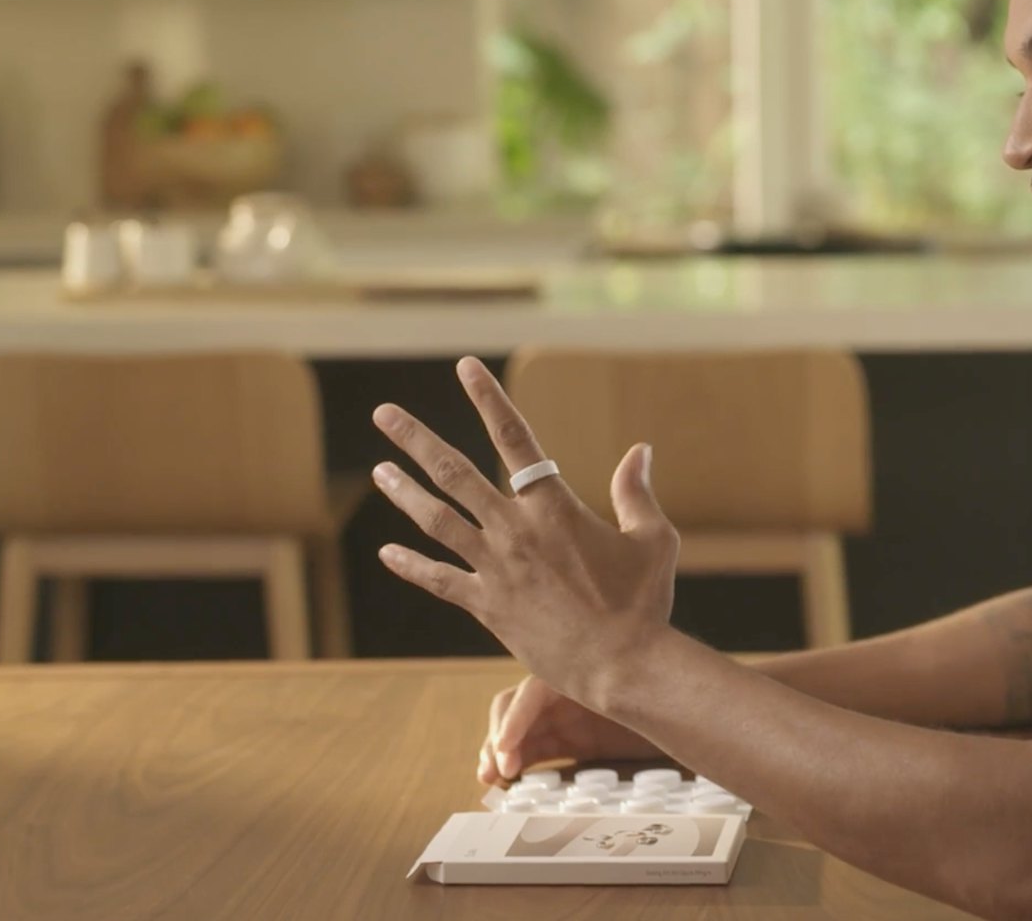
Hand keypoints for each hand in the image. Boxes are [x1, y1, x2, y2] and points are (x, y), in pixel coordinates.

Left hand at [369, 356, 679, 710]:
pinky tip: (387, 553)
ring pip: (437, 520)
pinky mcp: (487, 605)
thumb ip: (636, 492)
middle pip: (455, 473)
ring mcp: (496, 568)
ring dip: (404, 493)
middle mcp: (516, 530)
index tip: (464, 367)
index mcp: (553, 506)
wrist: (623, 665)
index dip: (488, 398)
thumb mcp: (653, 540)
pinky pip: (440, 580)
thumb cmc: (643, 603)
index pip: (514, 438)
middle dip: (415, 439)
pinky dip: (412, 566)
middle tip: (383, 414)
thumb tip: (641, 449)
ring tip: (378, 471)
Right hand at [478, 675, 661, 785]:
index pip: (533, 690)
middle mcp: (565, 689)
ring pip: (518, 728)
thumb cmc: (673, 698)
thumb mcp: (652, 699)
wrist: (691, 714)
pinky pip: (534, 747)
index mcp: (580, 671)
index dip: (514, 720)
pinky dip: (517, 761)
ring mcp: (565, 714)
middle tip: (495, 771)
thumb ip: (634, 702)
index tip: (506, 751)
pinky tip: (507, 780)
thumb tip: (623, 707)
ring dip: (499, 750)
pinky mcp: (569, 737)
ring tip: (489, 778)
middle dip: (498, 736)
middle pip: (514, 706)